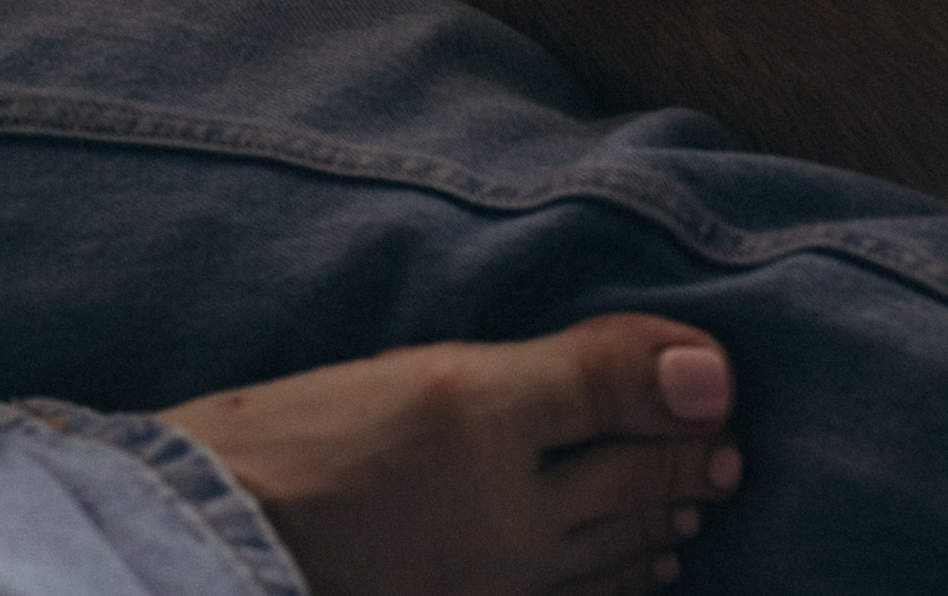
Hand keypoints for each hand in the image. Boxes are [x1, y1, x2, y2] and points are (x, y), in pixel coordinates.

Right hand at [161, 317, 740, 595]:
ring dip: (649, 531)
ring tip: (684, 520)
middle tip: (725, 451)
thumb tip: (714, 373)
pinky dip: (602, 584)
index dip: (683, 405)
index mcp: (521, 457)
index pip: (633, 431)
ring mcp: (491, 583)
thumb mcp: (452, 383)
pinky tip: (606, 579)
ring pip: (597, 561)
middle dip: (679, 471)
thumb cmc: (318, 448)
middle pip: (623, 501)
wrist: (222, 530)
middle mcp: (522, 539)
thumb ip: (584, 378)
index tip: (722, 383)